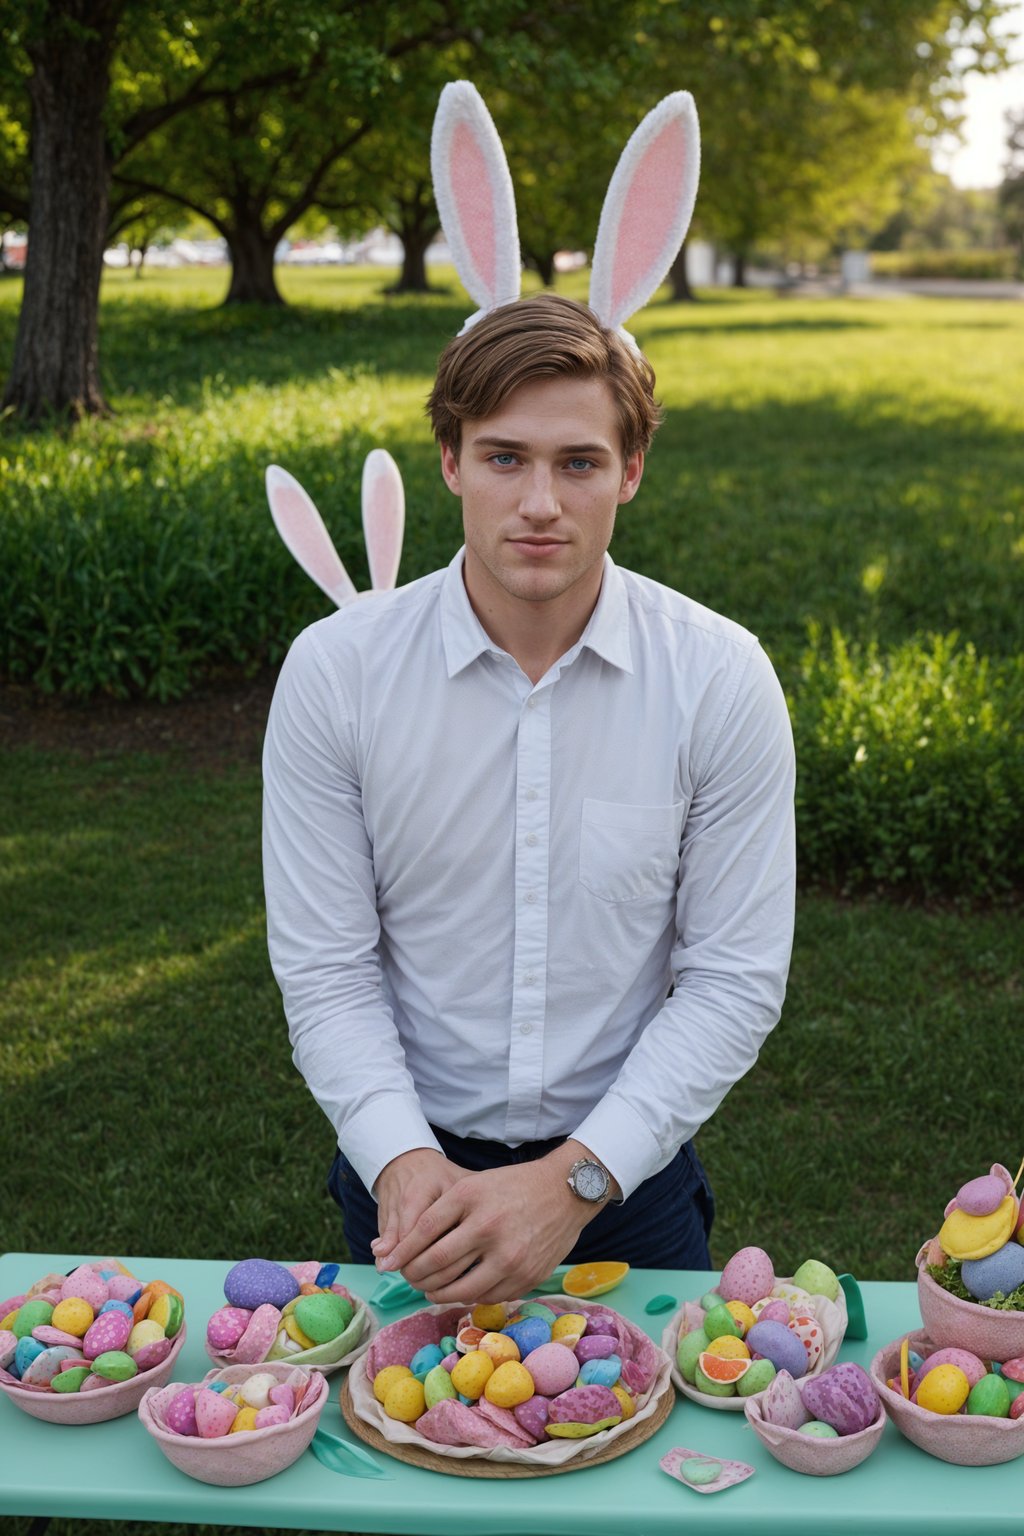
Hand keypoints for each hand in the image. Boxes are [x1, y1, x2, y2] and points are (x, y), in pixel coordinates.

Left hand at [378, 1155, 589, 1303]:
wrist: (566, 1193)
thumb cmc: (513, 1187)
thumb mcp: (475, 1184)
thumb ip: (442, 1212)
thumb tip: (406, 1249)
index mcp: (471, 1197)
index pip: (424, 1231)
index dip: (401, 1251)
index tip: (388, 1264)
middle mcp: (489, 1226)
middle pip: (436, 1262)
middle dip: (414, 1275)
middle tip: (408, 1278)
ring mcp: (509, 1255)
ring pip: (458, 1288)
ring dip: (436, 1293)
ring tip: (428, 1289)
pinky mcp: (526, 1276)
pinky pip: (486, 1296)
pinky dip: (467, 1296)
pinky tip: (459, 1290)